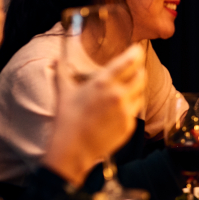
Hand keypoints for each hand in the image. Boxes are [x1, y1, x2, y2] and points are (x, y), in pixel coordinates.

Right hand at [43, 44, 145, 185]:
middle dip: (139, 70)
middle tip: (133, 70)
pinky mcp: (129, 125)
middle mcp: (118, 94)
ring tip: (124, 90)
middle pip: (141, 75)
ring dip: (136, 88)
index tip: (137, 50)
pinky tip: (118, 109)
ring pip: (141, 92)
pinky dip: (130, 106)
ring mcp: (126, 111)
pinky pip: (135, 110)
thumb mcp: (64, 92)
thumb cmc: (67, 119)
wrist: (72, 149)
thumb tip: (57, 58)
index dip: (136, 53)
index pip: (130, 61)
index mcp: (103, 82)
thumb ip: (62, 72)